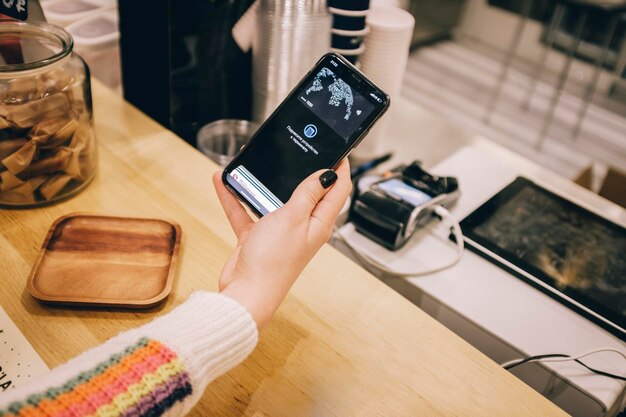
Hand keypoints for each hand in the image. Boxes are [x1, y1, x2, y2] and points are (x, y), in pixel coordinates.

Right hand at [212, 160, 351, 328]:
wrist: (245, 293)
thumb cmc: (273, 261)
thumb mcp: (293, 218)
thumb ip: (308, 194)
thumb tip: (328, 173)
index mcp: (319, 223)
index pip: (338, 190)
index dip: (340, 167)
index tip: (338, 148)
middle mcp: (303, 226)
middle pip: (308, 192)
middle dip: (303, 169)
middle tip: (299, 147)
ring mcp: (280, 231)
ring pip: (274, 198)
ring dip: (265, 181)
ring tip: (259, 161)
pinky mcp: (258, 237)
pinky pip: (247, 210)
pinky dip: (236, 197)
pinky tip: (223, 180)